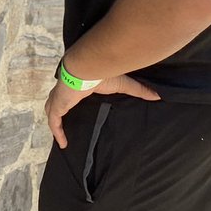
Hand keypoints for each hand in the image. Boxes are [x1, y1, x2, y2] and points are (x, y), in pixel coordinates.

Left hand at [45, 73, 159, 148]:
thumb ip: (138, 90)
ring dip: (54, 120)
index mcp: (78, 84)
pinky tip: (62, 144)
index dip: (71, 99)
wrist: (87, 67)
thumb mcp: (123, 84)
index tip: (74, 107)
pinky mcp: (58, 105)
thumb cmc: (102, 73)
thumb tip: (157, 95)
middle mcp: (66, 91)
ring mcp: (59, 98)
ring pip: (52, 109)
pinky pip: (54, 121)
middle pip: (57, 100)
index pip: (72, 92)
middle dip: (57, 109)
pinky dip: (56, 132)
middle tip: (63, 122)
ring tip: (60, 133)